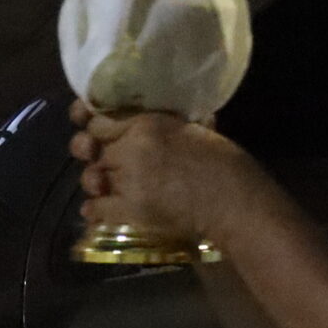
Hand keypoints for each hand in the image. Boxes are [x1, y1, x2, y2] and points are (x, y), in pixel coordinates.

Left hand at [69, 103, 261, 240]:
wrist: (235, 202)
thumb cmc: (225, 164)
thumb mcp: (195, 129)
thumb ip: (168, 123)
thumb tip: (157, 117)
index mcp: (148, 123)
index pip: (101, 119)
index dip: (97, 127)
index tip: (99, 132)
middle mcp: (132, 148)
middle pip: (95, 148)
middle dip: (97, 155)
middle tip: (104, 162)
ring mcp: (128, 180)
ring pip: (92, 176)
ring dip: (95, 181)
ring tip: (102, 185)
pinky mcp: (130, 210)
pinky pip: (97, 207)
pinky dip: (94, 209)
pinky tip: (96, 209)